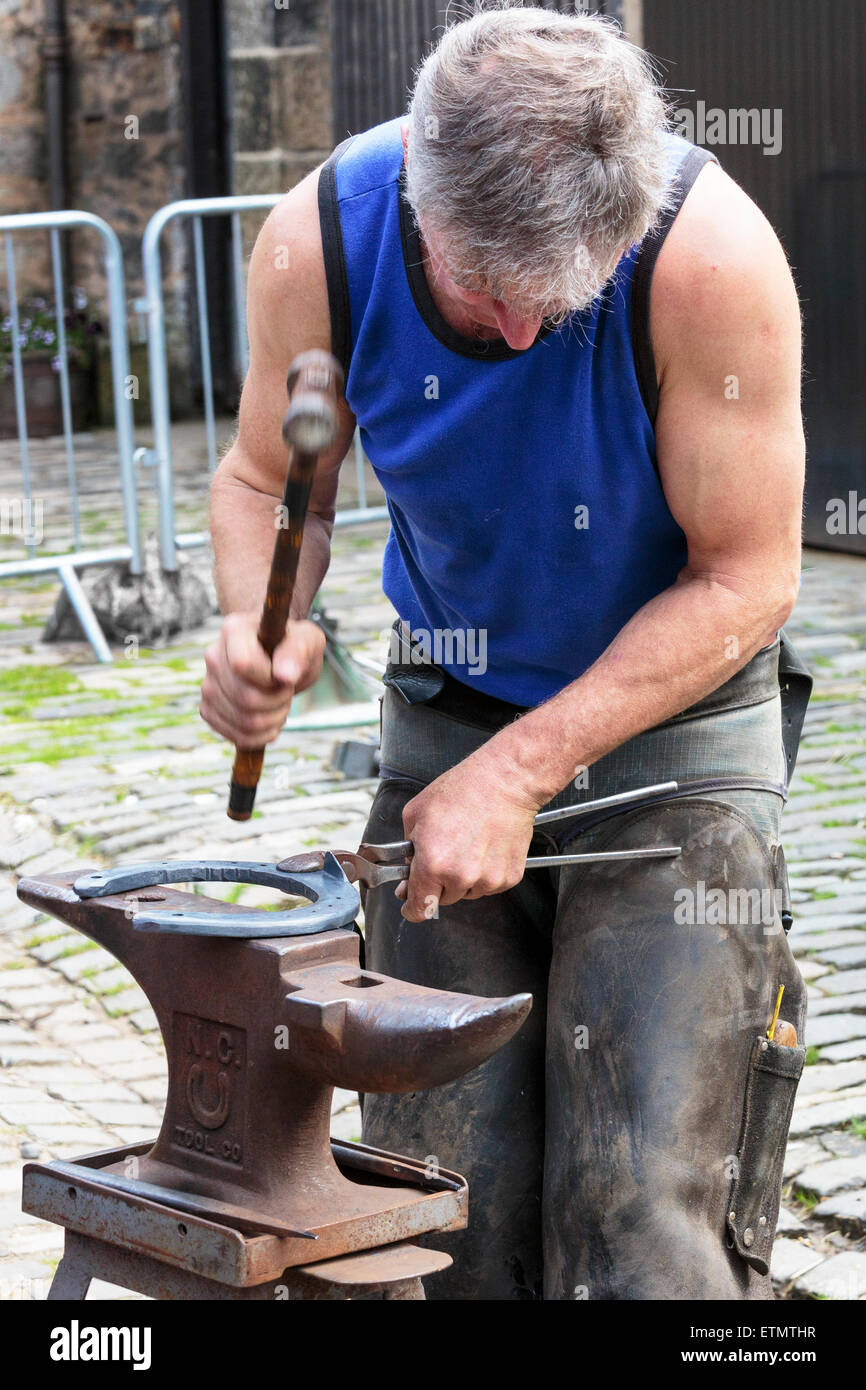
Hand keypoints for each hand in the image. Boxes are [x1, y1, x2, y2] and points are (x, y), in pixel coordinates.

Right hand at [200, 611, 324, 747]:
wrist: (280, 660)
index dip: (271, 679)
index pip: (243, 665)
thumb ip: (298, 651)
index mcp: (234, 630)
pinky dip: (260, 735)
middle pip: (245, 697)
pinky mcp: (209, 709)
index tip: (285, 675)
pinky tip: (269, 719)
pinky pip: (235, 735)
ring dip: (273, 720)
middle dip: (278, 701)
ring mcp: (208, 684)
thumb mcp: (308, 640)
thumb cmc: (294, 646)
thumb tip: (284, 675)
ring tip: (280, 704)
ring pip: (242, 720)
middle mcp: (213, 656)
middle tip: (287, 690)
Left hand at [396, 750, 540, 921]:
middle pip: (443, 899)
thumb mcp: (415, 813)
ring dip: (462, 878)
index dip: (412, 909)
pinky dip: (484, 873)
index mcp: (433, 864)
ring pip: (467, 892)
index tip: (411, 906)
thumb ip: (407, 850)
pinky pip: (489, 885)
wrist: (505, 782)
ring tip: (467, 844)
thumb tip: (408, 874)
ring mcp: (488, 879)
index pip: (419, 908)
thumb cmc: (462, 790)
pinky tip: (485, 847)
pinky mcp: (509, 876)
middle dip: (438, 882)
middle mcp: (461, 877)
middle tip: (443, 853)